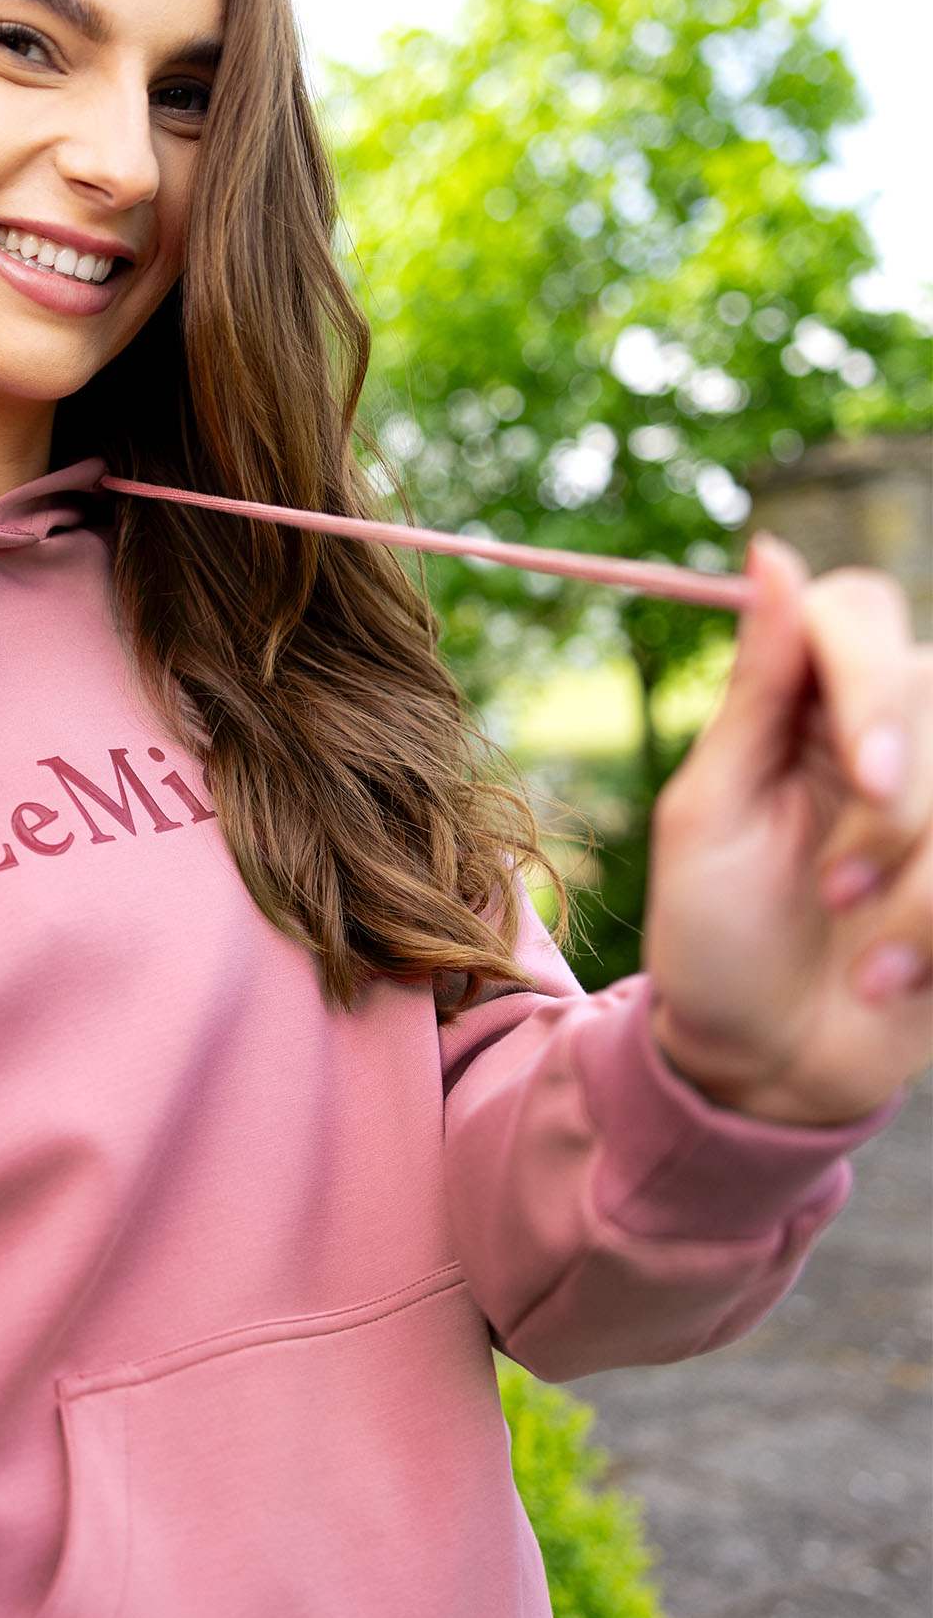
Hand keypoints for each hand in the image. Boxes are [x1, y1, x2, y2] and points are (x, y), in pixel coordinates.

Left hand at [643, 536, 931, 1126]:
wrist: (763, 1067)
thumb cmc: (714, 936)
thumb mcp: (706, 817)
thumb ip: (753, 690)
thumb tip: (772, 550)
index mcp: (805, 697)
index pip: (858, 611)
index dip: (871, 684)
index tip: (864, 782)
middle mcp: (892, 730)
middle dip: (897, 817)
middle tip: (835, 894)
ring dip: (927, 897)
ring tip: (861, 970)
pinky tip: (902, 982)